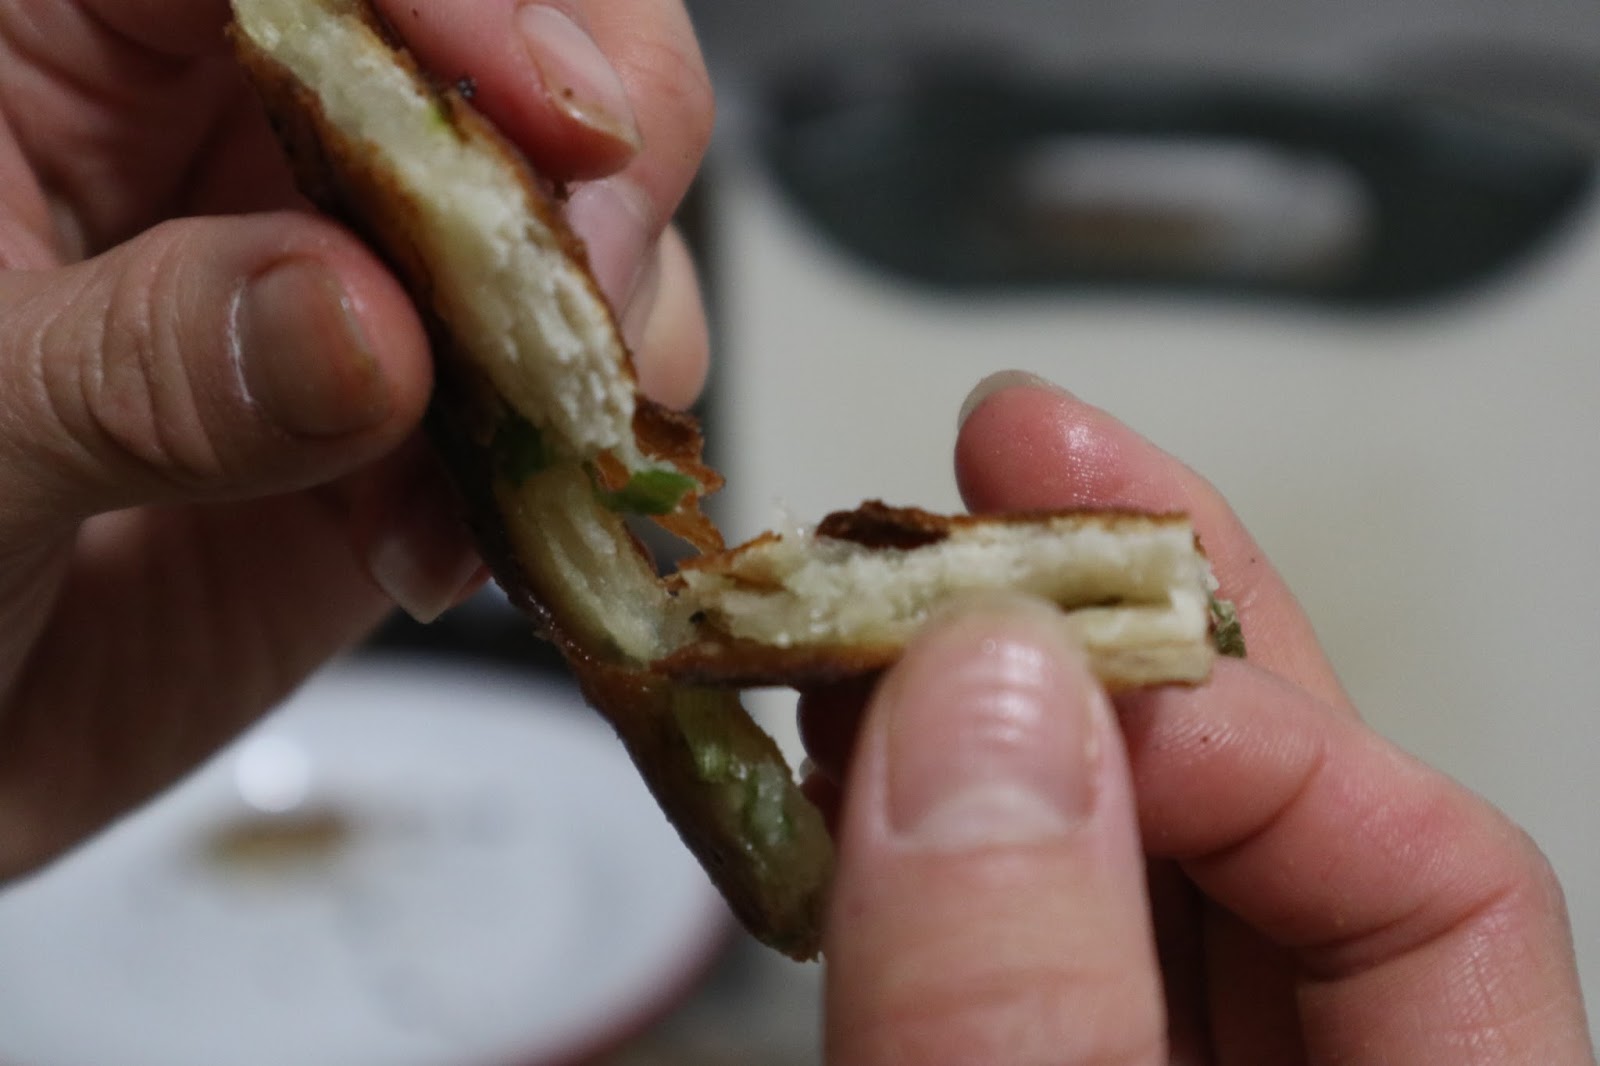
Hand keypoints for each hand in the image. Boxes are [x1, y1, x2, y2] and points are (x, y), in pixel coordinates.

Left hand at [0, 0, 711, 878]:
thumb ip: (135, 366)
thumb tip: (365, 324)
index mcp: (69, 45)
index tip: (553, 122)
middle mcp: (240, 130)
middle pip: (510, 39)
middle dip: (589, 165)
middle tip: (575, 296)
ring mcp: (355, 269)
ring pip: (573, 217)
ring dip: (586, 338)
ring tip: (501, 464)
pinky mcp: (427, 405)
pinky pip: (564, 390)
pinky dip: (564, 467)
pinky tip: (444, 548)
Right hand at [803, 373, 1594, 1063]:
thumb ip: (1031, 1006)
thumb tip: (983, 691)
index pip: (1436, 874)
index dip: (1237, 717)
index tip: (1020, 641)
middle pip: (1283, 826)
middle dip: (1127, 626)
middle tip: (1013, 458)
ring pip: (1134, 865)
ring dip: (999, 715)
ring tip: (885, 610)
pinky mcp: (1067, 1057)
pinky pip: (1028, 930)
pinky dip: (936, 835)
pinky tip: (855, 759)